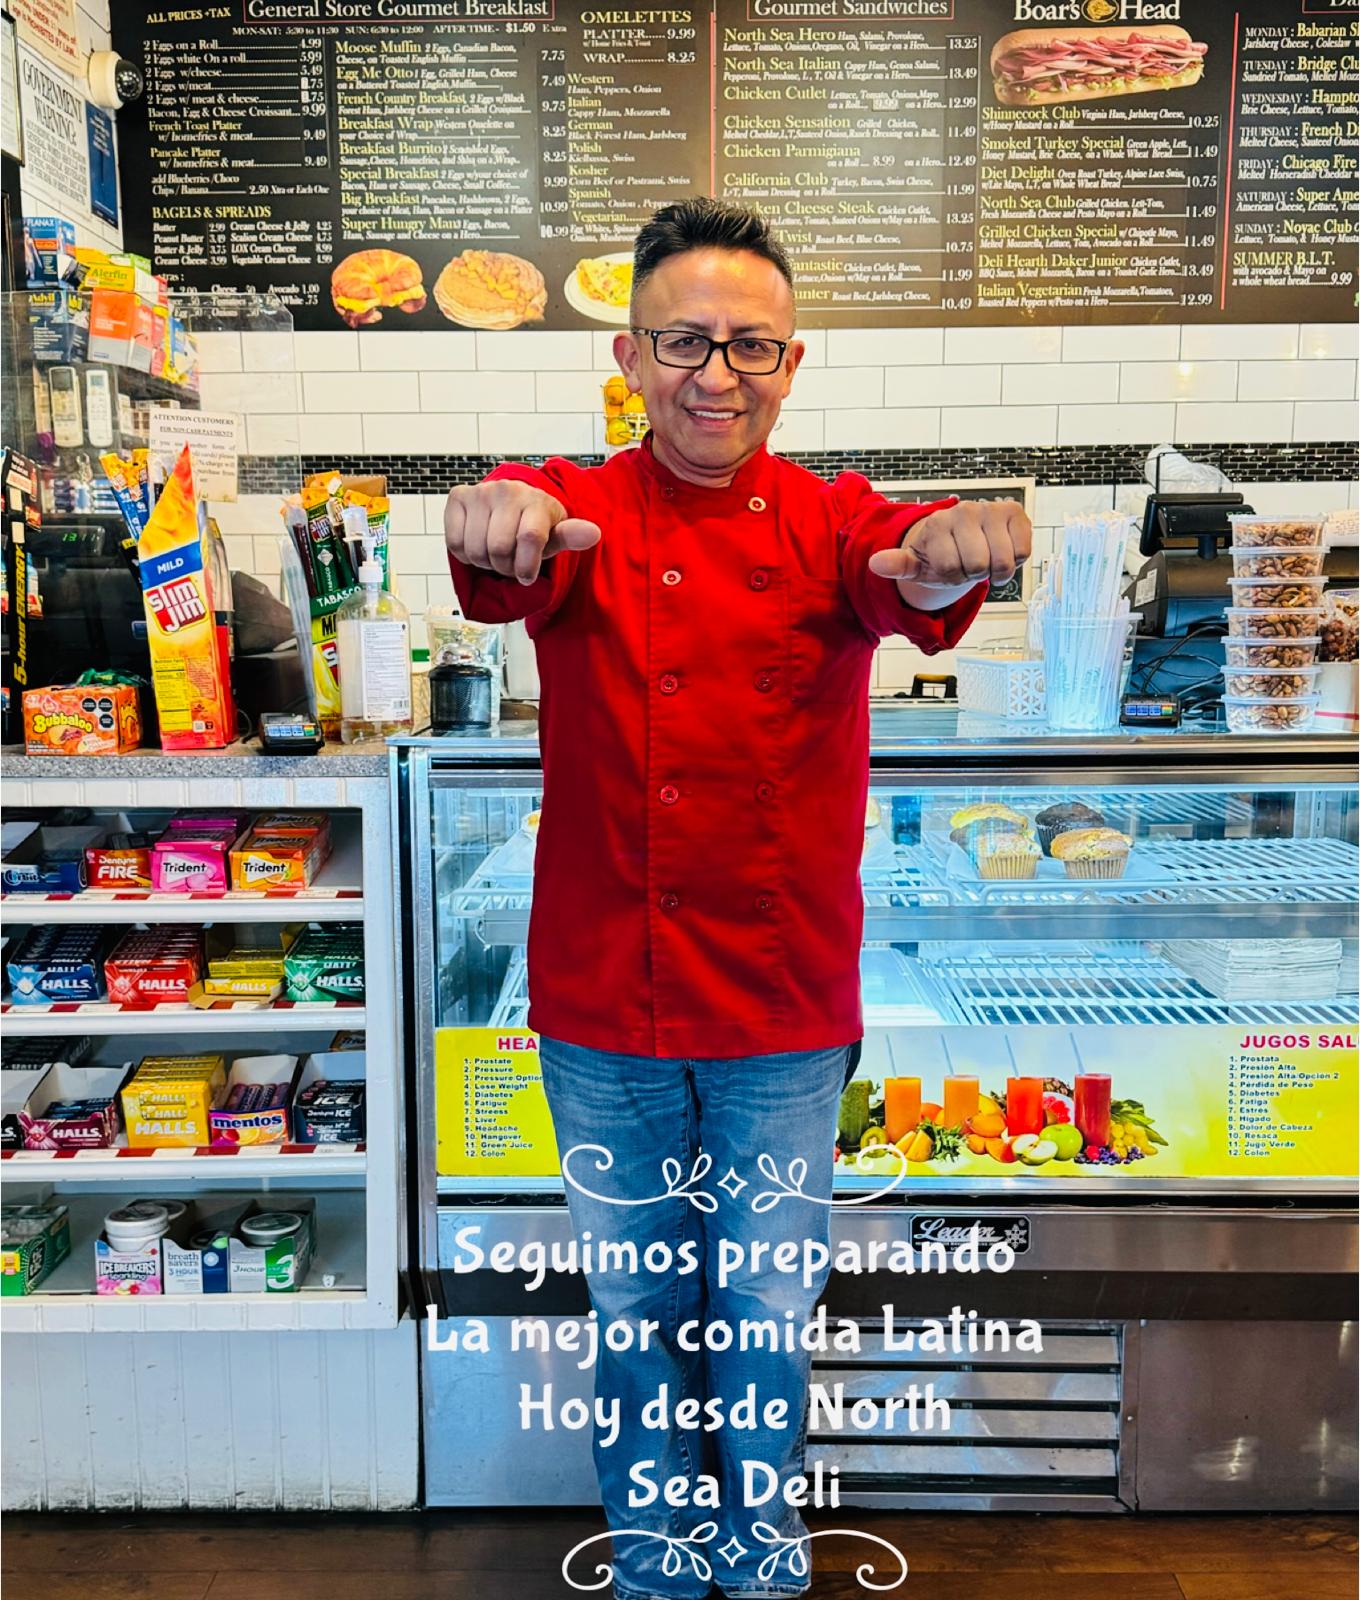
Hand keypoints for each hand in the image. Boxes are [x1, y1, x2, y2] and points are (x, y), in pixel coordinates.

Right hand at [444, 481, 601, 585]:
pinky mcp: (458, 497)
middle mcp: (507, 490)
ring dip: (484, 562)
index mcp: (536, 500)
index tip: (528, 575)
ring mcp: (481, 492)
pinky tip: (477, 543)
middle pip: (498, 548)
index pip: (529, 538)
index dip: (526, 566)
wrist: (511, 504)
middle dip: (504, 566)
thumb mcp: (555, 534)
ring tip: (495, 554)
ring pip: (475, 549)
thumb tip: (593, 534)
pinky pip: (455, 542)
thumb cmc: (535, 524)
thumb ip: (571, 536)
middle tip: (510, 562)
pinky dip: (465, 554)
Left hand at [868, 498, 1031, 603]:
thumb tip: (876, 564)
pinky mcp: (1015, 512)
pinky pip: (1023, 551)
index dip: (951, 577)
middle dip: (973, 574)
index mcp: (938, 523)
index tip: (948, 568)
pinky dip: (1015, 560)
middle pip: (979, 565)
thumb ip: (898, 565)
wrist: (962, 536)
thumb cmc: (938, 553)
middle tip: (967, 564)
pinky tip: (1001, 550)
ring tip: (984, 559)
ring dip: (995, 570)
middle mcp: (965, 511)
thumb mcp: (915, 564)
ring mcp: (991, 509)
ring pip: (1003, 561)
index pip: (950, 568)